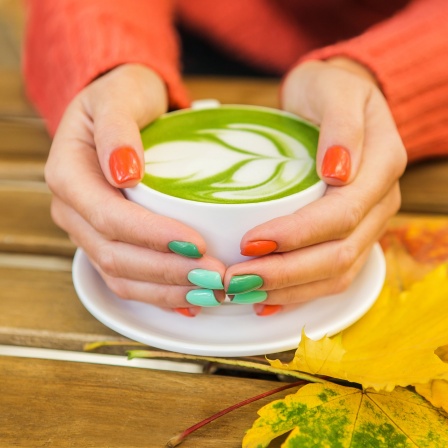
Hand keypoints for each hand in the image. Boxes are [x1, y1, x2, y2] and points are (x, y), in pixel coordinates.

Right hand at [46, 64, 224, 313]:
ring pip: (121, 275)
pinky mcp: (108, 241)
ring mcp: (88, 231)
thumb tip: (124, 170)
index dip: (152, 236)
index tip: (197, 243)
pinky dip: (159, 294)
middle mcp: (74, 210)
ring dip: (167, 290)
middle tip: (215, 275)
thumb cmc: (123, 97)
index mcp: (69, 175)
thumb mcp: (119, 97)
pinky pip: (128, 278)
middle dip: (167, 271)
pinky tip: (190, 302)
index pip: (109, 217)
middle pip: (116, 255)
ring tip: (209, 292)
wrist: (121, 111)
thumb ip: (118, 129)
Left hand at [224, 58, 406, 313]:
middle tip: (237, 279)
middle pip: (339, 253)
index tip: (251, 242)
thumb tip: (337, 171)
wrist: (336, 101)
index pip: (342, 213)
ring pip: (337, 272)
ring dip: (290, 289)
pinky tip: (269, 301)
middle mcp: (380, 202)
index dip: (297, 234)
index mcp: (382, 166)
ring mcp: (369, 222)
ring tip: (246, 294)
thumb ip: (341, 126)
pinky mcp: (352, 234)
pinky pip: (333, 273)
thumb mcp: (334, 91)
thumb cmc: (328, 91)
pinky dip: (300, 291)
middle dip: (286, 273)